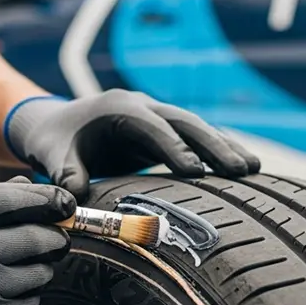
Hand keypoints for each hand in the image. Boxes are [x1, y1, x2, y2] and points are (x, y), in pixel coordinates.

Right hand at [0, 177, 74, 304]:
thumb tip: (28, 189)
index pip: (12, 199)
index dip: (45, 198)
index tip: (62, 201)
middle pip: (35, 237)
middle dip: (52, 236)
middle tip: (55, 237)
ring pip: (38, 274)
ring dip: (40, 269)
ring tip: (25, 268)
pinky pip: (26, 304)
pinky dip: (26, 297)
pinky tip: (6, 294)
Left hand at [5, 89, 261, 201]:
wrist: (57, 124)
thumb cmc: (55, 141)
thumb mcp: (51, 155)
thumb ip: (64, 173)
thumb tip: (72, 198)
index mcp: (119, 108)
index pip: (153, 127)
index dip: (175, 148)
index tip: (196, 171)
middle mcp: (145, 107)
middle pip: (186, 123)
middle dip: (214, 146)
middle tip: (242, 170)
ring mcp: (159, 117)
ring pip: (199, 129)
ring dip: (225, 148)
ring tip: (253, 169)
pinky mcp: (166, 133)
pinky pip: (197, 140)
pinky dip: (219, 152)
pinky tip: (244, 169)